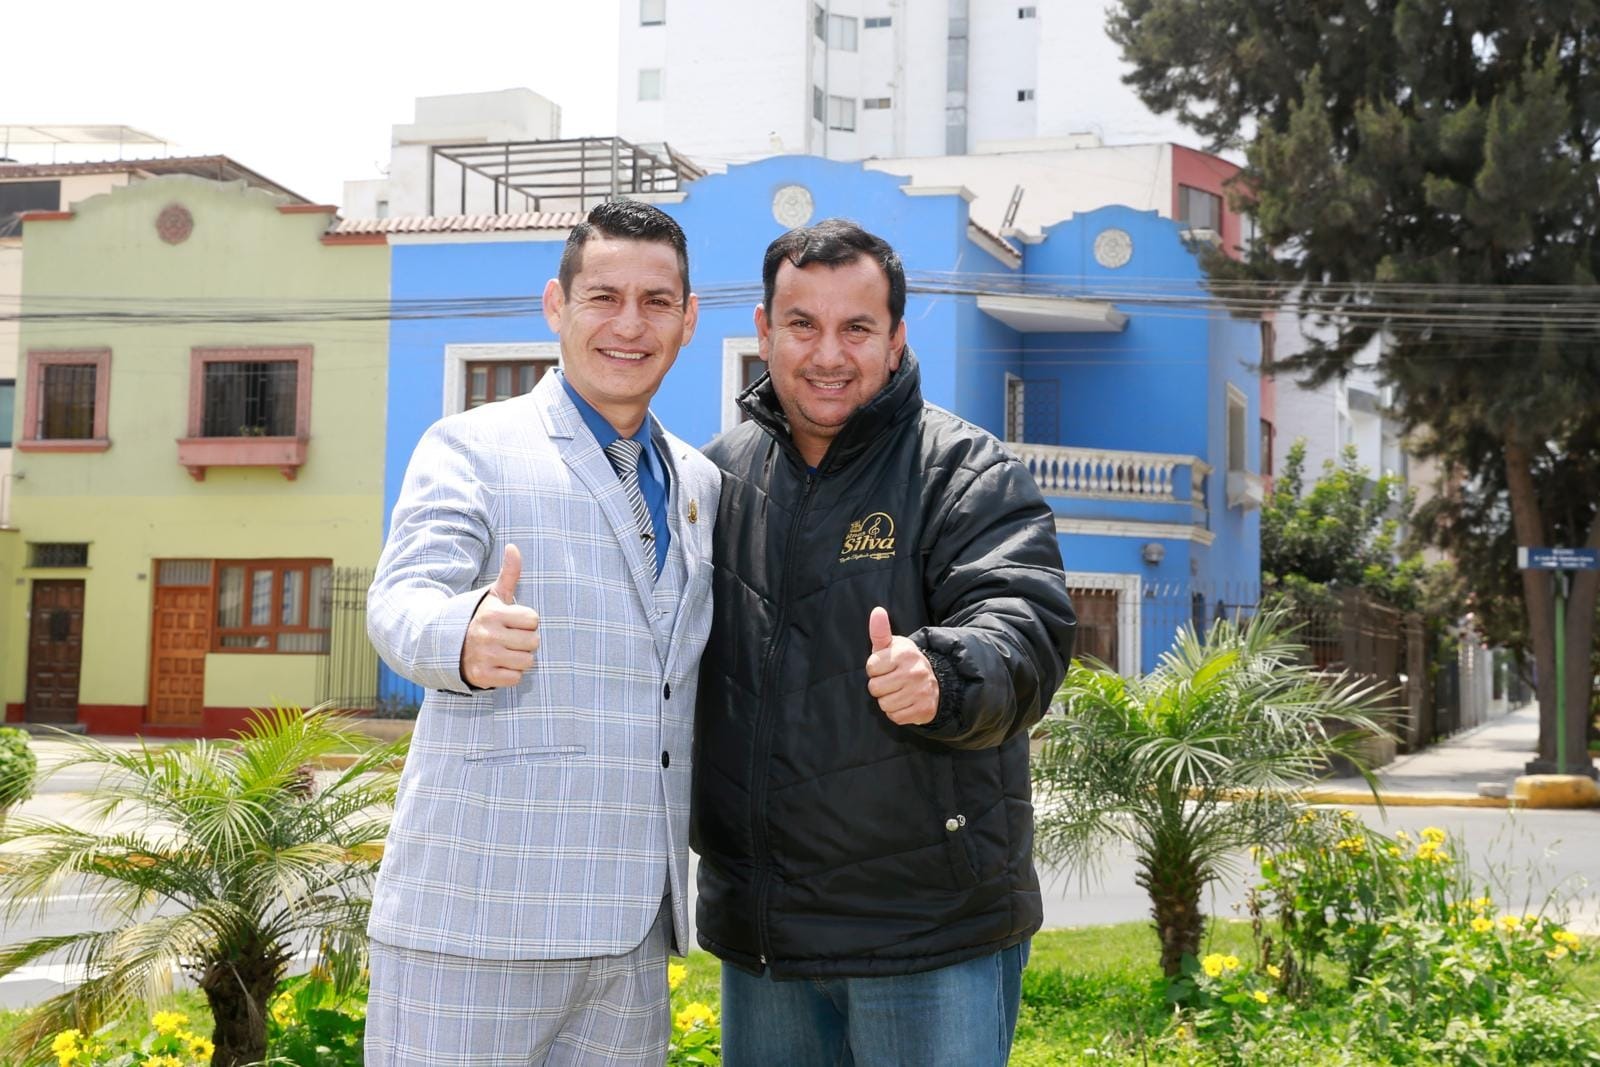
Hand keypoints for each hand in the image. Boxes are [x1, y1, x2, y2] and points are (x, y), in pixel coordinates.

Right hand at [461, 544, 541, 687]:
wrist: (448, 645)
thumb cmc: (480, 618)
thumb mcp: (493, 596)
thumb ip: (509, 573)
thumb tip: (513, 546)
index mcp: (493, 614)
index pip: (533, 620)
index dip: (526, 622)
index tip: (512, 622)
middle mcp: (488, 635)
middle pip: (533, 642)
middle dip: (525, 641)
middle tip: (508, 639)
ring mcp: (484, 657)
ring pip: (527, 662)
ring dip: (519, 659)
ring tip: (504, 651)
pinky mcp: (482, 677)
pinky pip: (515, 679)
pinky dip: (510, 674)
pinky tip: (498, 665)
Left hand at [864, 606, 938, 725]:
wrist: (935, 680)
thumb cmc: (904, 662)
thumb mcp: (892, 645)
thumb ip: (880, 631)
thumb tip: (877, 611)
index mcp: (904, 653)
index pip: (871, 668)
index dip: (875, 669)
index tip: (885, 667)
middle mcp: (915, 671)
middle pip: (875, 688)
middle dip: (880, 686)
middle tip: (892, 681)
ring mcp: (921, 691)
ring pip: (884, 704)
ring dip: (888, 700)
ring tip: (898, 691)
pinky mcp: (924, 709)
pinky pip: (896, 717)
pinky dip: (897, 712)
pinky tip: (905, 702)